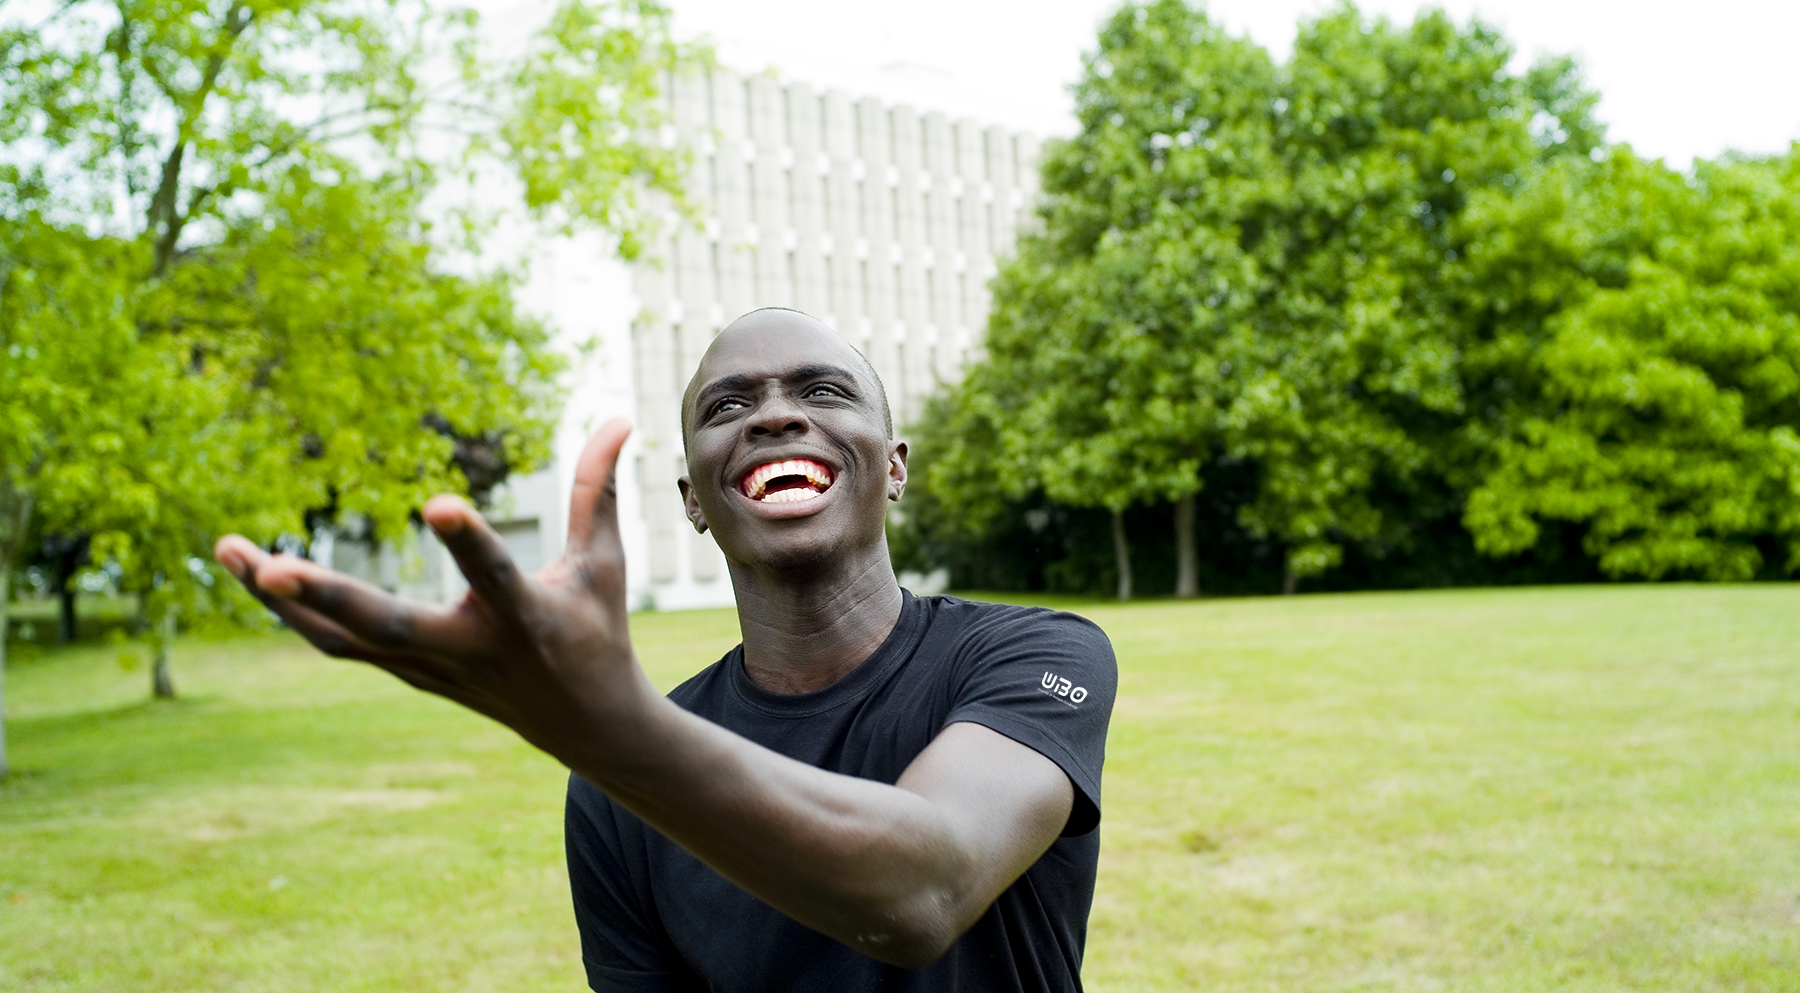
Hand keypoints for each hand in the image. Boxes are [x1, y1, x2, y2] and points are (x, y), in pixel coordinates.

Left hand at [213, 418, 652, 760]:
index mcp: (525, 620)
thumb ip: (598, 491)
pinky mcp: (407, 673)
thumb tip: (621, 418)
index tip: (438, 503)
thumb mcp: (604, 563)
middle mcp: (469, 650)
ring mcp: (429, 669)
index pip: (494, 577)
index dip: (468, 543)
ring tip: (226, 550)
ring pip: (343, 640)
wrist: (585, 725)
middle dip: (329, 599)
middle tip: (269, 569)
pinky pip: (338, 645)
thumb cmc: (598, 630)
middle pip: (387, 628)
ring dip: (284, 601)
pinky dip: (295, 615)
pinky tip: (254, 575)